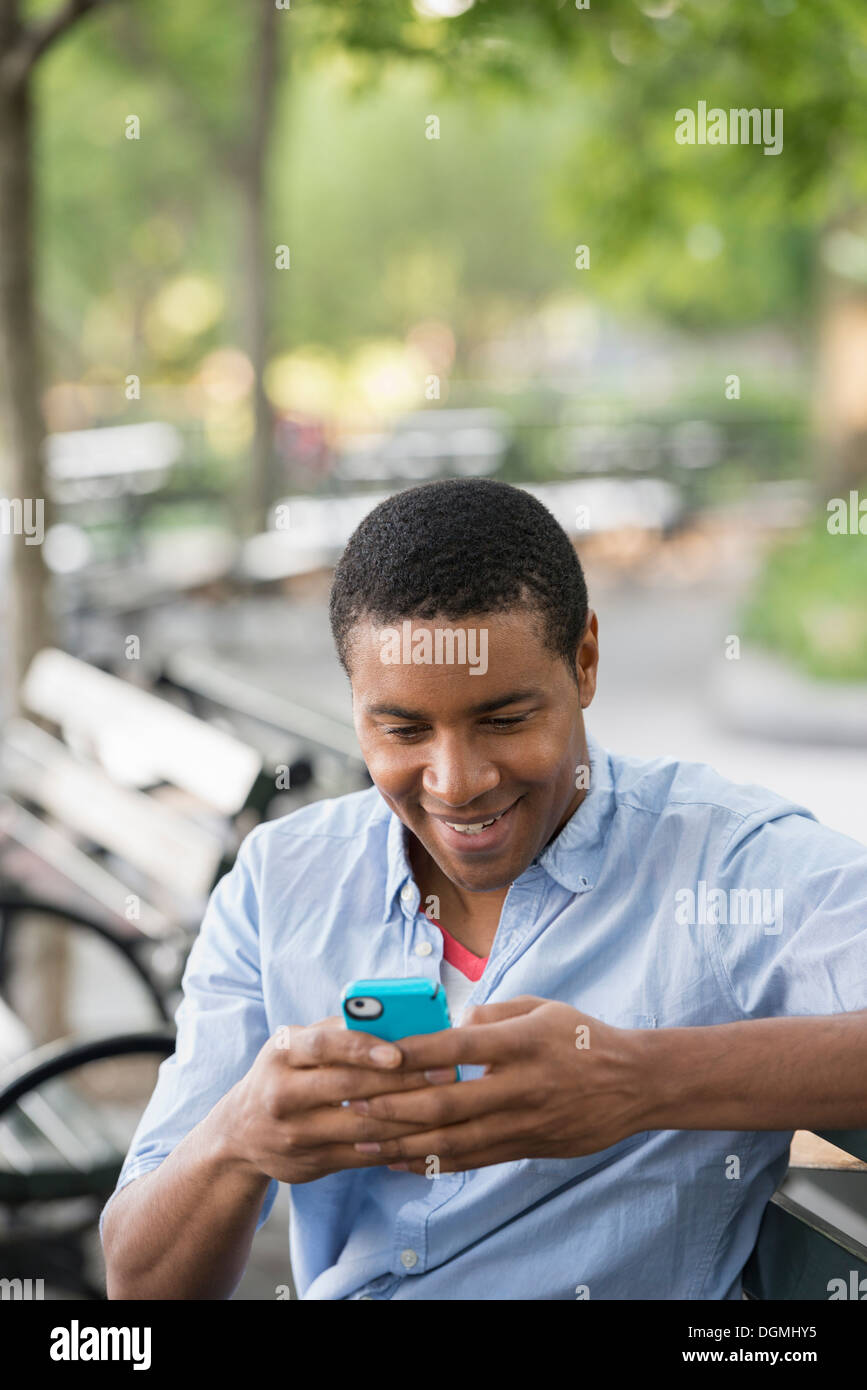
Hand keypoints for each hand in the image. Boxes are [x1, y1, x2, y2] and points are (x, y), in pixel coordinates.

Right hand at [216, 1016, 457, 1184]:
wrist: (239, 1133)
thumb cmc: (284, 1073)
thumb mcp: (297, 1044)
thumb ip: (340, 1029)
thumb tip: (398, 1013)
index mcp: (282, 1053)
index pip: (324, 1046)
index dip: (362, 1048)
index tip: (400, 1051)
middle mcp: (282, 1094)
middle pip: (350, 1088)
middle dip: (404, 1080)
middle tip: (447, 1072)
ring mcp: (295, 1134)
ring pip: (362, 1127)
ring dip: (410, 1116)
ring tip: (447, 1102)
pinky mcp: (310, 1164)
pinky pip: (362, 1156)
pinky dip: (397, 1144)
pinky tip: (427, 1133)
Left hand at [343, 997, 651, 1173]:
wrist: (634, 1083)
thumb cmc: (582, 1037)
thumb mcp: (542, 1006)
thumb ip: (494, 1013)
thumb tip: (452, 1023)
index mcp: (521, 1042)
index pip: (457, 1048)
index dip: (413, 1053)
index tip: (374, 1053)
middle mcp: (519, 1085)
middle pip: (446, 1101)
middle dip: (393, 1105)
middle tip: (351, 1102)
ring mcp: (523, 1122)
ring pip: (454, 1139)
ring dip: (402, 1142)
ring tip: (362, 1140)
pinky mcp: (527, 1147)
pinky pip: (472, 1160)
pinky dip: (433, 1162)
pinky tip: (401, 1160)